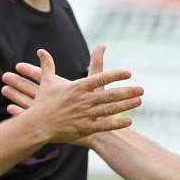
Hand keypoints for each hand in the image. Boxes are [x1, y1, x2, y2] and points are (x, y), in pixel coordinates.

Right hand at [15, 48, 141, 142]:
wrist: (38, 124)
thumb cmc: (43, 103)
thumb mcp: (46, 82)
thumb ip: (47, 65)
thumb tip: (41, 51)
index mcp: (78, 87)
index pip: (100, 78)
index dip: (115, 75)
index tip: (128, 72)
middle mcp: (84, 100)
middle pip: (110, 94)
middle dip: (127, 91)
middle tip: (142, 89)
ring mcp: (86, 114)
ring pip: (110, 109)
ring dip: (126, 105)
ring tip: (139, 101)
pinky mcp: (85, 128)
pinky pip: (104, 125)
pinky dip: (117, 123)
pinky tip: (129, 121)